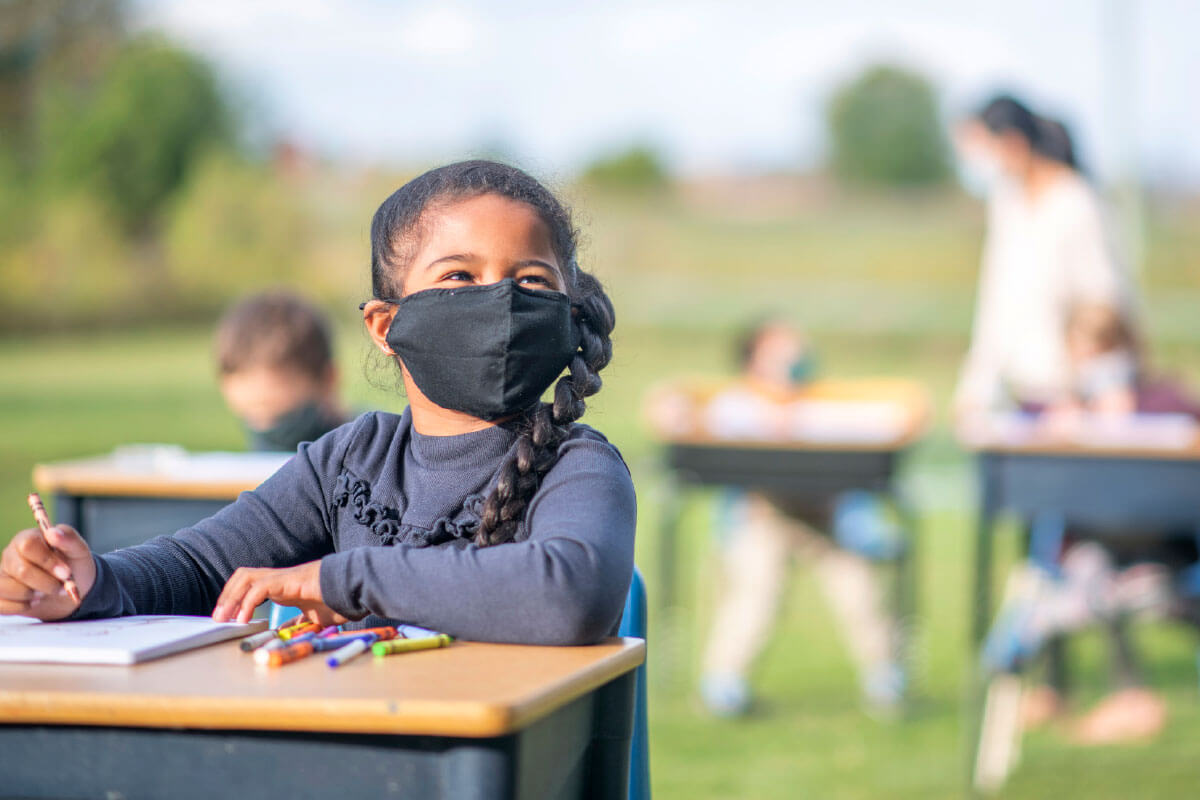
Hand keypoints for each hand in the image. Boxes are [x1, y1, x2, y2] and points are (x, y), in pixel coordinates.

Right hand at [0, 525, 95, 619]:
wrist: (70, 589)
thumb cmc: (74, 565)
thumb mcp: (78, 550)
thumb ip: (69, 538)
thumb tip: (52, 532)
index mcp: (27, 539)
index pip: (28, 546)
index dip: (47, 561)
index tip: (66, 573)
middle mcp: (10, 555)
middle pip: (21, 571)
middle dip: (47, 583)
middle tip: (62, 588)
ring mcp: (2, 575)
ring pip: (6, 588)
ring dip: (33, 595)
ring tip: (46, 593)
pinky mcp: (0, 595)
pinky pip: (0, 605)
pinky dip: (22, 607)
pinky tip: (34, 601)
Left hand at [212, 560, 350, 625]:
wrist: (357, 587)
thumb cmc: (341, 599)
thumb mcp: (314, 616)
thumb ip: (298, 622)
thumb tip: (286, 632)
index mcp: (285, 585)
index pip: (252, 584)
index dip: (237, 598)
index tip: (229, 618)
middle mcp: (281, 577)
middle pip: (243, 577)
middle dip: (227, 596)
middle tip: (219, 618)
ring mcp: (284, 576)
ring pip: (246, 578)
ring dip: (231, 598)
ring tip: (225, 618)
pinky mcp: (289, 580)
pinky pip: (260, 587)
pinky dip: (247, 602)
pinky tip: (243, 619)